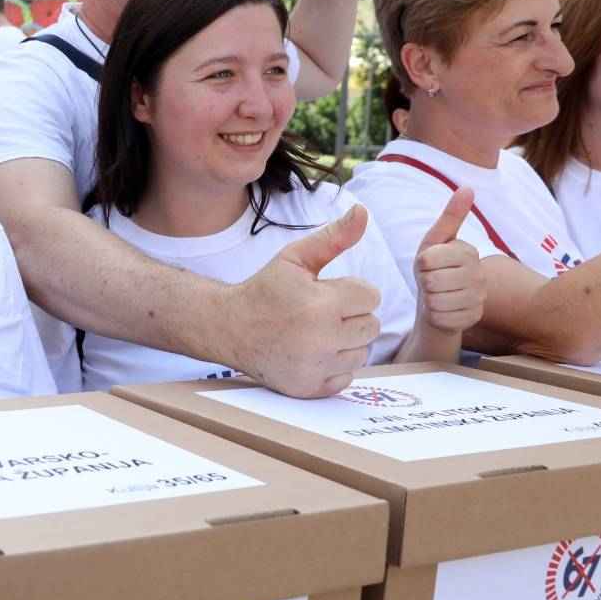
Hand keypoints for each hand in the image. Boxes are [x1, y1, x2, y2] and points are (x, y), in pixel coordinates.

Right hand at [231, 204, 381, 397]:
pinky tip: (311, 354)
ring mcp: (314, 368)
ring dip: (345, 343)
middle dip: (351, 317)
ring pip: (362, 353)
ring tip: (315, 333)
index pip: (371, 296)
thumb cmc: (265, 289)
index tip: (324, 292)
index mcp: (320, 304)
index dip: (350, 291)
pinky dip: (333, 367)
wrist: (228, 328)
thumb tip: (362, 211)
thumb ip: (333, 237)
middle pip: (372, 326)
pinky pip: (346, 378)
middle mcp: (319, 340)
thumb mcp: (295, 258)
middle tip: (320, 313)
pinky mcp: (308, 388)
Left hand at [414, 186, 484, 332]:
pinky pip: (442, 318)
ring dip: (428, 301)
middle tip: (431, 282)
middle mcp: (479, 273)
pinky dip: (435, 316)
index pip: (427, 259)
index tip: (428, 265)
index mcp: (468, 251)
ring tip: (436, 295)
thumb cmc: (432, 269)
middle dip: (423, 284)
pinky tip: (442, 310)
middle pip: (431, 281)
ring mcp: (479, 298)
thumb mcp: (434, 242)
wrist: (438, 303)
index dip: (420, 264)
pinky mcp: (473, 318)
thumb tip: (468, 187)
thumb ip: (450, 217)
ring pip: (436, 301)